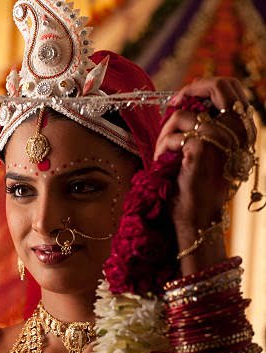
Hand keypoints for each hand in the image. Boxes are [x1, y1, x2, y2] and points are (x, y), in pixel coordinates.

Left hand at [153, 77, 251, 274]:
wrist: (197, 217)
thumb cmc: (196, 184)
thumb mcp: (206, 149)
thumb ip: (204, 124)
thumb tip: (187, 99)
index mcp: (241, 129)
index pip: (231, 88)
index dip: (203, 86)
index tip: (183, 99)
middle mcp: (238, 131)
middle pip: (218, 86)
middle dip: (189, 90)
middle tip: (173, 105)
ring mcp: (222, 140)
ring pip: (183, 115)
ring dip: (165, 132)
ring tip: (163, 151)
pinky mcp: (202, 150)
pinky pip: (174, 134)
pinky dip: (162, 147)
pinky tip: (163, 161)